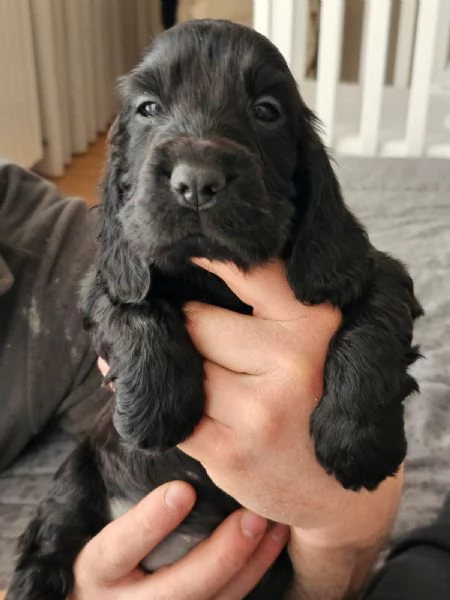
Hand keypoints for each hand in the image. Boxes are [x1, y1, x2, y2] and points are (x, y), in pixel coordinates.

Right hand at [70, 480, 288, 599]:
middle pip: (177, 589)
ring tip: (271, 525)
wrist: (110, 595)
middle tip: (250, 518)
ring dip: (249, 564)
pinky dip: (255, 571)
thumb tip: (158, 431)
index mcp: (99, 570)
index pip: (118, 548)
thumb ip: (123, 493)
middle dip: (220, 554)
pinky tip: (274, 541)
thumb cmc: (106, 545)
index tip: (182, 491)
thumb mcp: (101, 522)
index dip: (148, 524)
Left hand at [179, 259, 350, 528]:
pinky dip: (158, 399)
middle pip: (196, 318)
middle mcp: (293, 361)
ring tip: (205, 379)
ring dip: (179, 368)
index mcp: (316, 321)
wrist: (340, 490)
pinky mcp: (231, 451)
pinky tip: (164, 396)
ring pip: (181, 363)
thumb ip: (271, 300)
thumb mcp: (318, 339)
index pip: (247, 269)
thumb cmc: (321, 399)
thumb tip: (188, 266)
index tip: (178, 249)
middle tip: (205, 343)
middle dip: (190, 328)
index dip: (206, 255)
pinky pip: (169, 408)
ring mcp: (260, 410)